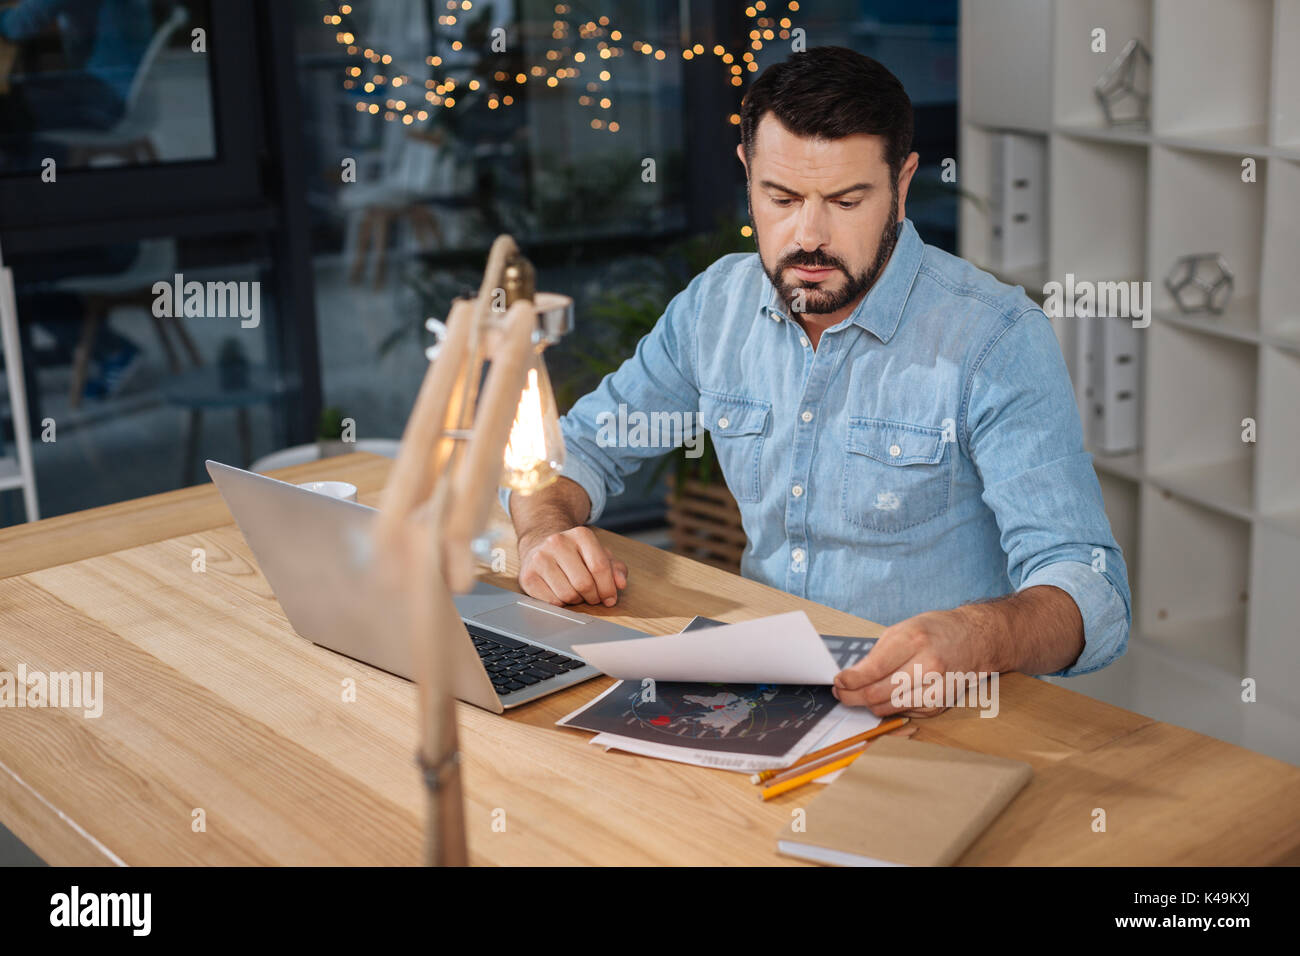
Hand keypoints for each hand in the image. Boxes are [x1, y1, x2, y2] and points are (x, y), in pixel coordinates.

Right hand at [517, 526, 627, 607]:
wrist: (540, 545)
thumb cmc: (574, 554)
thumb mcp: (598, 554)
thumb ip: (615, 568)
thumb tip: (620, 583)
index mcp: (580, 535)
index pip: (599, 567)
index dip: (608, 588)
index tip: (610, 599)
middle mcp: (557, 542)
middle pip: (584, 583)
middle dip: (593, 597)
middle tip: (593, 598)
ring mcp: (540, 558)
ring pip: (568, 595)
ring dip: (577, 601)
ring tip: (576, 593)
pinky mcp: (527, 575)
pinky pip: (552, 602)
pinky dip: (561, 604)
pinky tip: (560, 593)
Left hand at [831, 608, 990, 717]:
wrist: (973, 640)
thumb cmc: (934, 631)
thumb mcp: (901, 629)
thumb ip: (876, 654)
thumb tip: (851, 677)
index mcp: (914, 640)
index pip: (873, 669)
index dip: (850, 680)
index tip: (838, 682)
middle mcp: (927, 665)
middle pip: (877, 693)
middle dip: (852, 696)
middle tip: (842, 693)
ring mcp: (936, 688)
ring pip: (888, 708)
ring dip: (869, 704)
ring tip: (861, 694)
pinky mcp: (940, 704)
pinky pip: (904, 712)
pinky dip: (891, 707)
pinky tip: (889, 695)